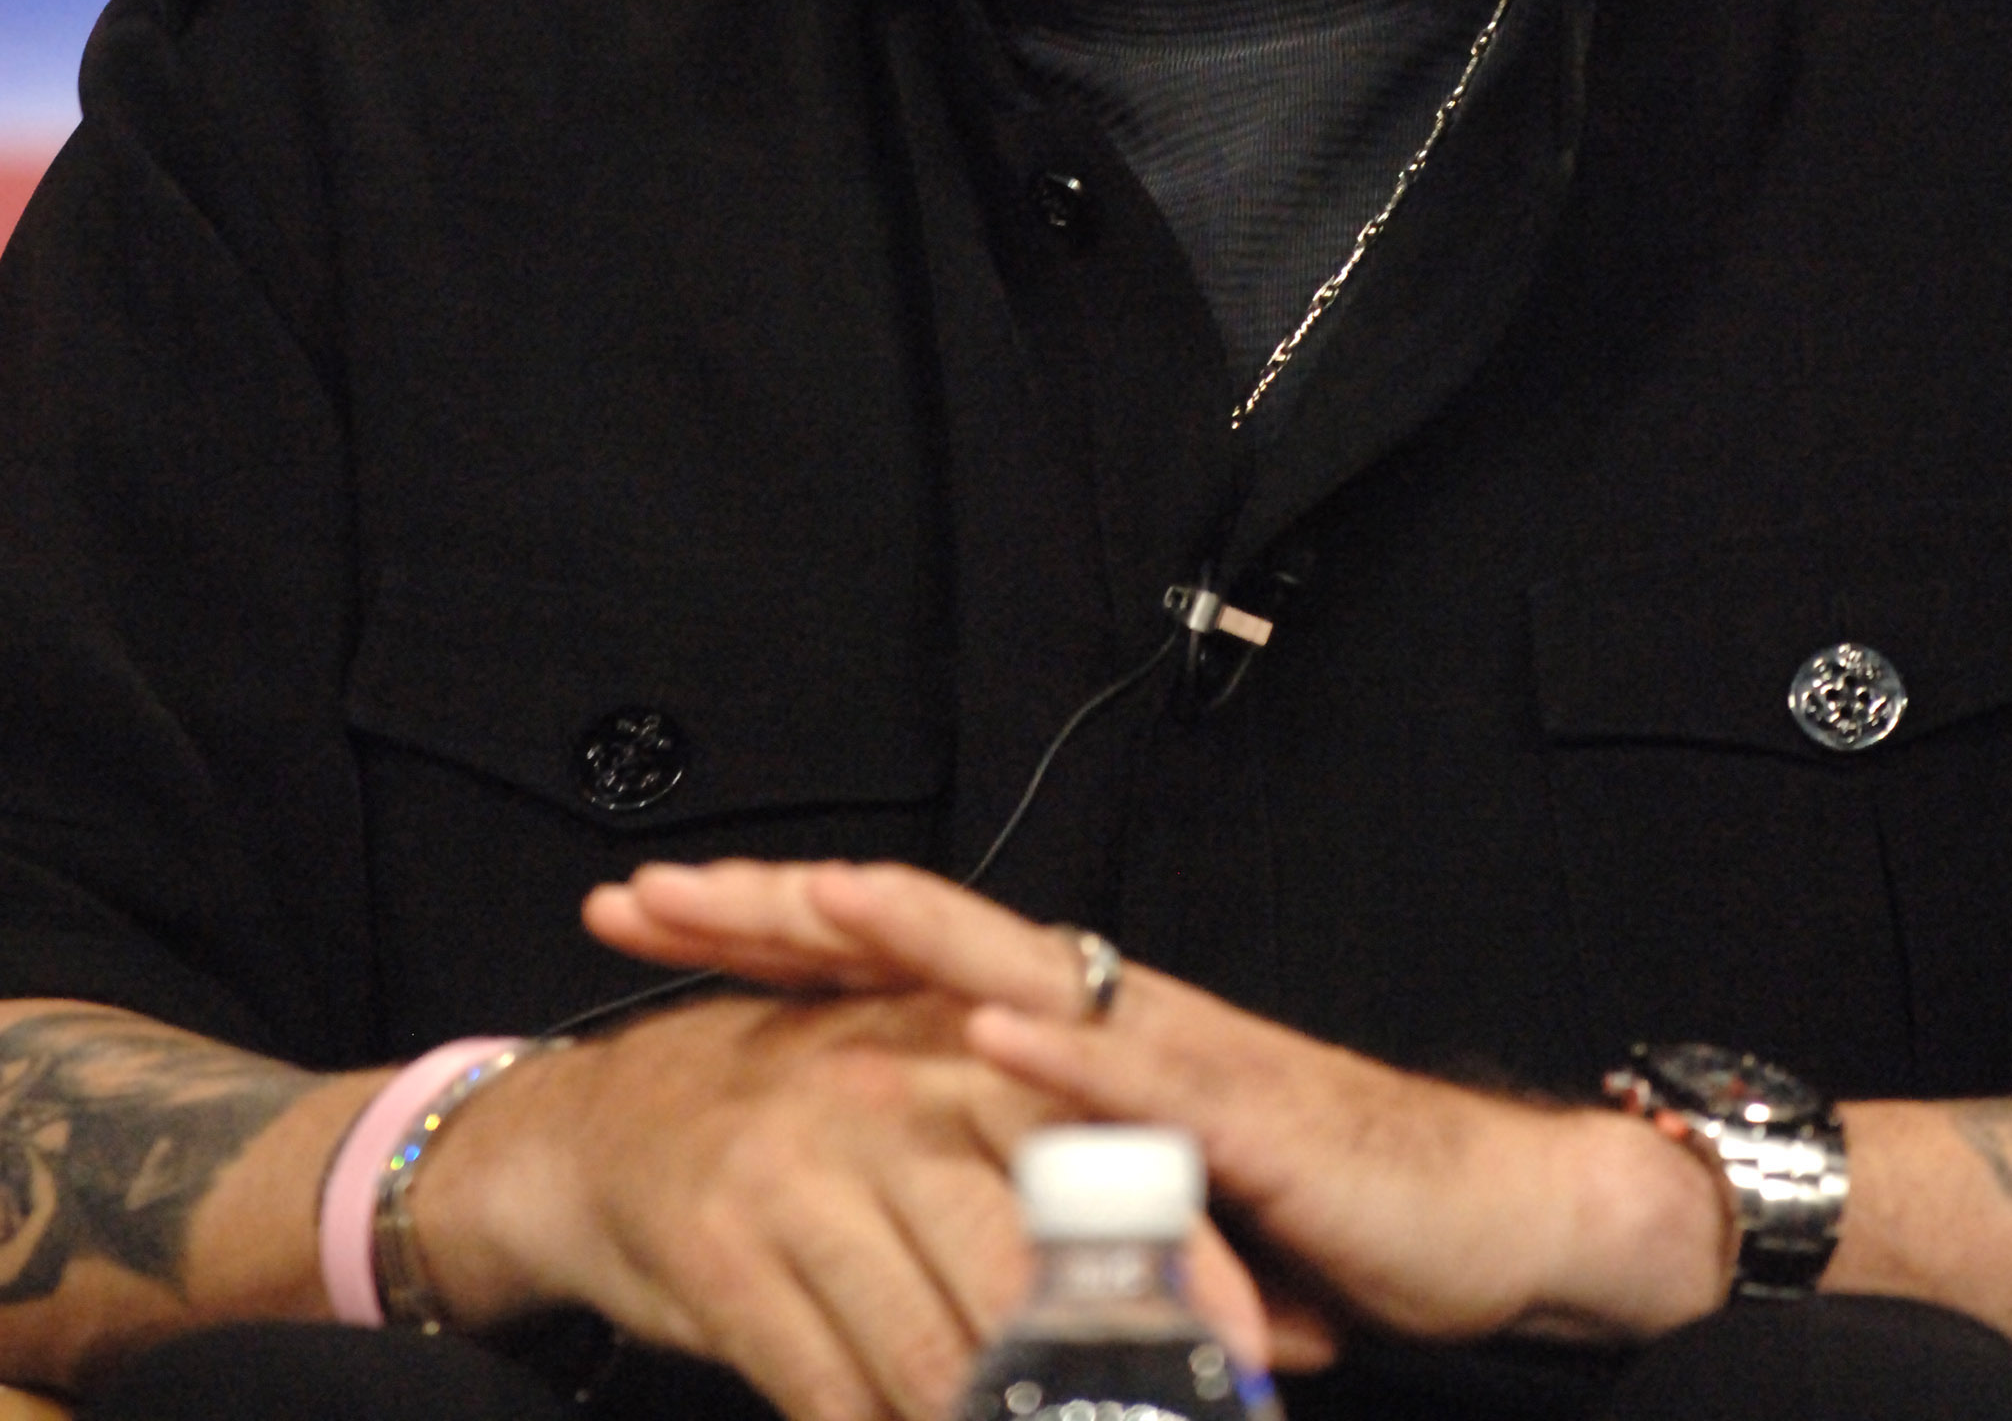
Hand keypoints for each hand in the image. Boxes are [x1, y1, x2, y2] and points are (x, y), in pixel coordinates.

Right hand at [411, 977, 1273, 1420]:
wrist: (611, 1126)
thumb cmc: (804, 1132)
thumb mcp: (937, 1121)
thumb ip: (1073, 1199)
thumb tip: (1271, 1312)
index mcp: (958, 1056)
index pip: (1098, 1164)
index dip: (1180, 1268)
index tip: (1256, 1355)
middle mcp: (885, 1101)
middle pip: (1022, 1268)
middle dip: (1099, 1378)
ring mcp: (802, 1178)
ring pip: (932, 1351)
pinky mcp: (728, 1260)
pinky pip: (834, 1395)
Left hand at [589, 861, 1732, 1351]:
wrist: (1474, 1221)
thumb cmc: (1302, 1212)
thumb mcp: (1117, 1201)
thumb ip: (1016, 1181)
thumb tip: (901, 1193)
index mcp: (1053, 1030)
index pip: (880, 954)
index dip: (761, 927)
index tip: (643, 909)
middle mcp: (1091, 1012)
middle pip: (904, 930)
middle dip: (769, 906)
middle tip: (640, 893)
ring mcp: (1159, 1054)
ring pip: (1000, 968)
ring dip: (887, 934)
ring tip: (784, 907)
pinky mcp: (1231, 1118)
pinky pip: (1129, 1077)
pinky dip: (1050, 1050)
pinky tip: (981, 1030)